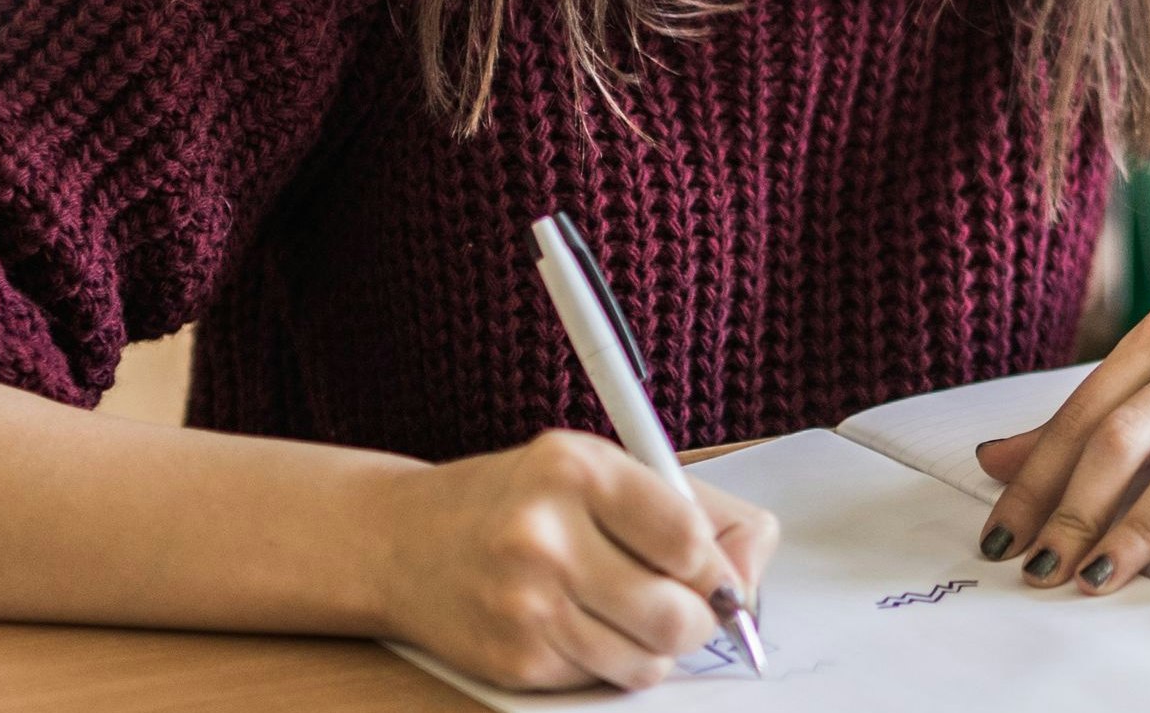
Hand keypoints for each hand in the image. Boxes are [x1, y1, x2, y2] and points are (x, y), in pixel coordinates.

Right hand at [373, 430, 775, 693]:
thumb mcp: (596, 468)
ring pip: (647, 661)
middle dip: (700, 621)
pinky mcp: (513, 660)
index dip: (717, 565)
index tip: (712, 571)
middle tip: (690, 609)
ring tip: (629, 615)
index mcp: (577, 470)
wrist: (401, 542)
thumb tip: (748, 576)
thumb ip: (686, 510)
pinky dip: (609, 663)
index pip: (688, 536)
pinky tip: (580, 627)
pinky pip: (602, 681)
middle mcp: (546, 537)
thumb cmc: (519, 500)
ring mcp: (525, 605)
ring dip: (657, 649)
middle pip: (677, 613)